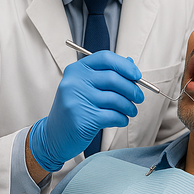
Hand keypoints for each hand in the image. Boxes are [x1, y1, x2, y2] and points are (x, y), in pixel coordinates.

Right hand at [29, 51, 143, 171]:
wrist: (53, 136)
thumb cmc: (75, 109)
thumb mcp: (85, 87)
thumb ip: (106, 74)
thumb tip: (130, 63)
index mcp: (76, 70)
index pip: (105, 58)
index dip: (125, 65)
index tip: (137, 75)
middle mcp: (74, 82)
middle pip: (113, 78)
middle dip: (132, 89)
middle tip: (139, 97)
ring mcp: (77, 100)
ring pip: (115, 98)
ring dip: (129, 106)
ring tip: (131, 111)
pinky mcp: (82, 119)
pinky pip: (112, 116)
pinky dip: (122, 118)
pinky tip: (122, 120)